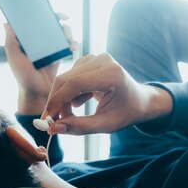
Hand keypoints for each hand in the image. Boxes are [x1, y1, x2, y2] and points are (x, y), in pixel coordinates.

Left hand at [4, 13, 78, 113]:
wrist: (38, 95)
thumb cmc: (23, 78)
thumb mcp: (14, 59)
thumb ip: (11, 42)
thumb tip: (6, 23)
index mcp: (27, 40)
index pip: (34, 21)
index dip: (42, 12)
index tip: (49, 8)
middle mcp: (39, 42)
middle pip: (51, 24)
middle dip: (59, 19)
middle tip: (65, 18)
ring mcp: (50, 49)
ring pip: (62, 34)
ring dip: (68, 32)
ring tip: (69, 39)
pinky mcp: (59, 56)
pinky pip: (68, 46)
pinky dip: (73, 44)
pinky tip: (73, 47)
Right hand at [42, 53, 172, 134]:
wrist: (140, 100)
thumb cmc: (126, 112)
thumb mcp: (106, 125)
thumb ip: (80, 127)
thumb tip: (54, 128)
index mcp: (111, 74)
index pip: (75, 84)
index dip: (57, 102)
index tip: (47, 120)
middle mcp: (103, 61)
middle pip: (67, 79)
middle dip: (56, 102)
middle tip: (52, 122)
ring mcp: (97, 58)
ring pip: (66, 78)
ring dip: (63, 99)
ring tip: (72, 115)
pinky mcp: (91, 60)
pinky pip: (71, 76)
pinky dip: (70, 92)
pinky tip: (81, 102)